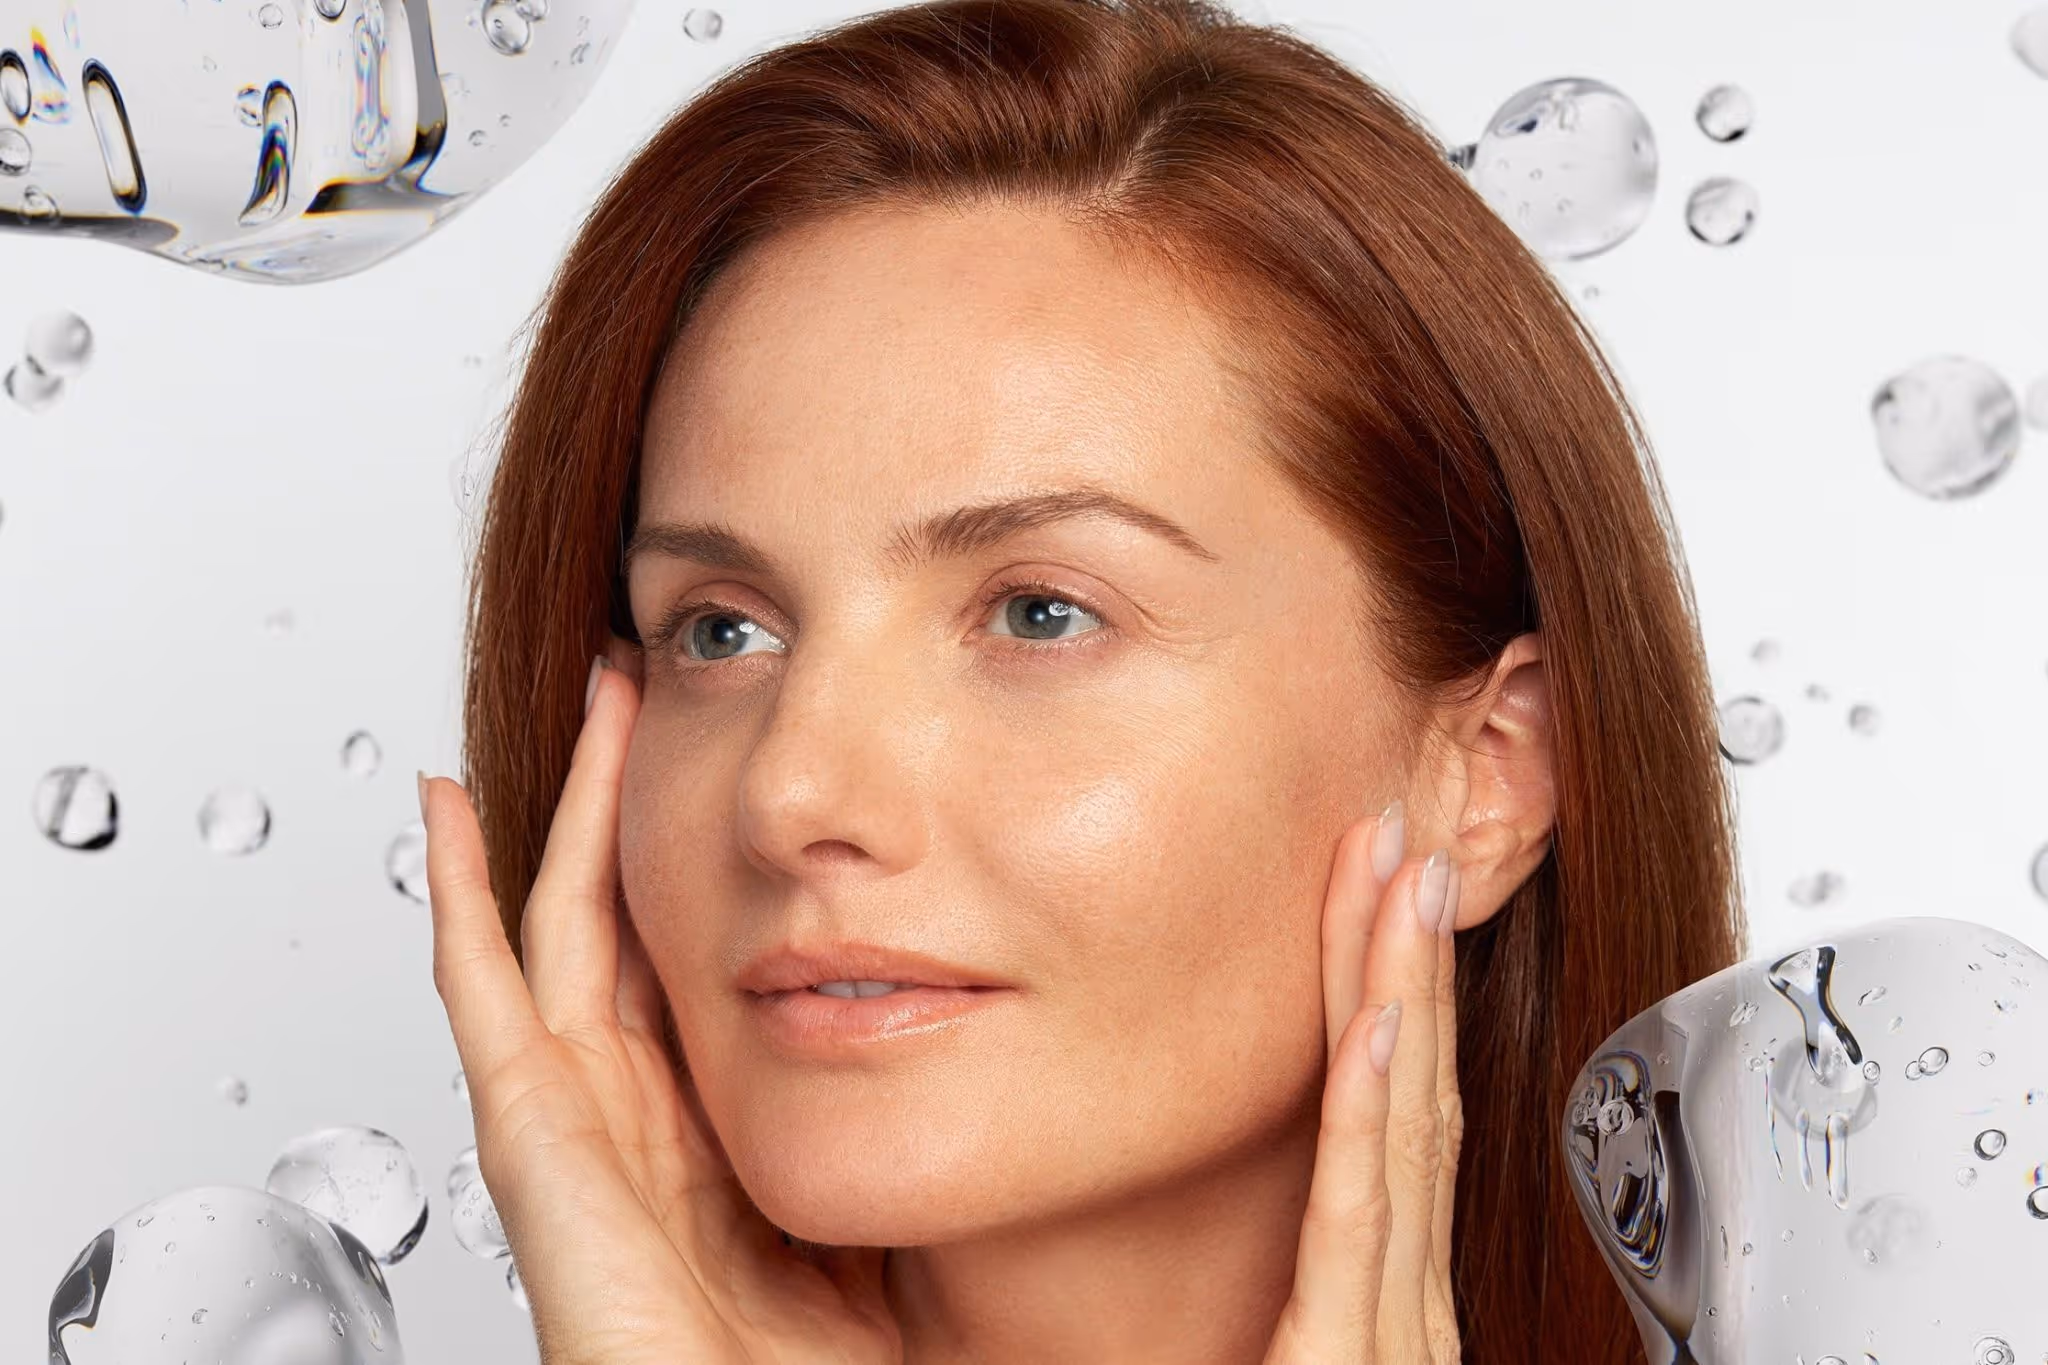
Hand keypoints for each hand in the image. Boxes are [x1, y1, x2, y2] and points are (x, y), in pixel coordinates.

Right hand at [419, 656, 904, 1364]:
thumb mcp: (883, 1226)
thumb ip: (899, 1138)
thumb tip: (990, 1058)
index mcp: (711, 1134)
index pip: (702, 965)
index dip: (715, 862)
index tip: (750, 767)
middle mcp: (636, 1118)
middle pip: (631, 919)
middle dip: (642, 799)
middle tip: (660, 683)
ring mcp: (576, 1125)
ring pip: (565, 924)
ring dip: (577, 804)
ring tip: (597, 691)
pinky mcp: (533, 1144)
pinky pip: (483, 996)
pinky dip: (458, 896)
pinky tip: (452, 807)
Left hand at [1262, 801, 1463, 1362]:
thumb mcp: (1285, 1356)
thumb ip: (1291, 1289)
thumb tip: (1262, 1219)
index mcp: (1389, 1287)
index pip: (1402, 1108)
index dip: (1401, 986)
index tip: (1384, 886)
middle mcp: (1406, 1294)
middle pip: (1415, 1087)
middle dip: (1407, 950)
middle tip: (1401, 832)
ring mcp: (1390, 1323)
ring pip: (1401, 1123)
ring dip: (1403, 987)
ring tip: (1401, 877)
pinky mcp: (1343, 1357)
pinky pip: (1359, 1213)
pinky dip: (1371, 1111)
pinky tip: (1379, 1024)